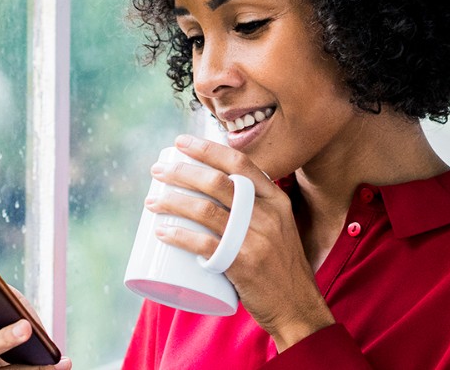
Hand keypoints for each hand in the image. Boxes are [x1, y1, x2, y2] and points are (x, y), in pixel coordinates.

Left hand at [144, 135, 335, 350]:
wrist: (297, 306)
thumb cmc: (280, 266)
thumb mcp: (278, 227)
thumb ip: (253, 209)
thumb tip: (211, 192)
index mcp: (276, 200)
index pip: (239, 163)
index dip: (206, 148)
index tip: (180, 143)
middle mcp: (267, 215)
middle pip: (216, 182)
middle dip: (180, 172)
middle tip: (157, 172)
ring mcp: (255, 239)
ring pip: (204, 210)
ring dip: (172, 202)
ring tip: (151, 202)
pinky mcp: (242, 263)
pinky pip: (204, 244)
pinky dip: (178, 236)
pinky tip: (161, 232)